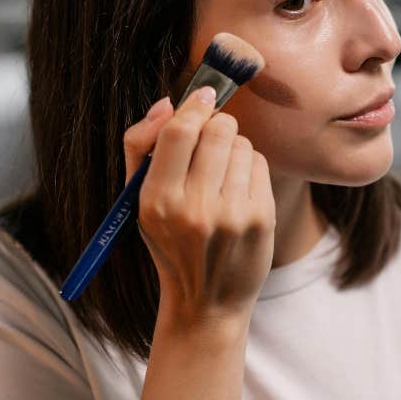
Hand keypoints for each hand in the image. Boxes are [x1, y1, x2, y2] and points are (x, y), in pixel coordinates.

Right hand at [123, 89, 275, 327]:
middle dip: (217, 125)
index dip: (193, 106)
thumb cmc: (171, 244)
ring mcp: (232, 215)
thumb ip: (141, 148)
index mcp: (157, 201)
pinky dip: (250, 169)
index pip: (179, 131)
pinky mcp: (260, 219)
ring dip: (233, 149)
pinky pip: (260, 165)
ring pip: (242, 145)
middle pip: (218, 129)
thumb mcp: (140, 202)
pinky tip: (238, 192)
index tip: (202, 97)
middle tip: (212, 139)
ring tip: (222, 177)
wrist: (206, 303)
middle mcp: (194, 209)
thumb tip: (167, 102)